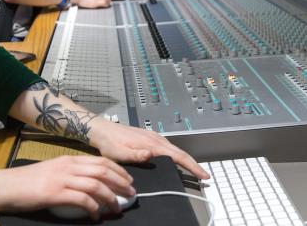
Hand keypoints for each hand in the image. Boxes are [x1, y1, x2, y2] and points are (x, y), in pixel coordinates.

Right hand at [0, 155, 134, 219]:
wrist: (6, 186)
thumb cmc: (27, 182)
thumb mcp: (52, 172)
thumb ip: (70, 175)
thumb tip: (91, 186)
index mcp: (68, 159)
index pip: (100, 161)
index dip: (118, 170)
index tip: (128, 180)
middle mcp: (67, 166)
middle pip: (103, 170)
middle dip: (121, 182)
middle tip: (130, 194)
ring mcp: (61, 178)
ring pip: (96, 184)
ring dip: (110, 197)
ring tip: (117, 208)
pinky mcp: (55, 193)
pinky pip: (82, 199)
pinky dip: (93, 208)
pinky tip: (97, 216)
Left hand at [87, 118, 209, 179]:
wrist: (103, 130)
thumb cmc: (110, 143)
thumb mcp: (121, 153)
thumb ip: (136, 155)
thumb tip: (151, 155)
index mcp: (152, 144)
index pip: (178, 156)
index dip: (192, 166)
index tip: (203, 175)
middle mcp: (156, 139)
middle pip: (180, 152)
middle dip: (193, 164)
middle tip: (203, 176)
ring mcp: (154, 137)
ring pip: (175, 150)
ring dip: (185, 160)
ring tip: (194, 170)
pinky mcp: (150, 138)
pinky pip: (168, 148)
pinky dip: (177, 155)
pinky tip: (176, 161)